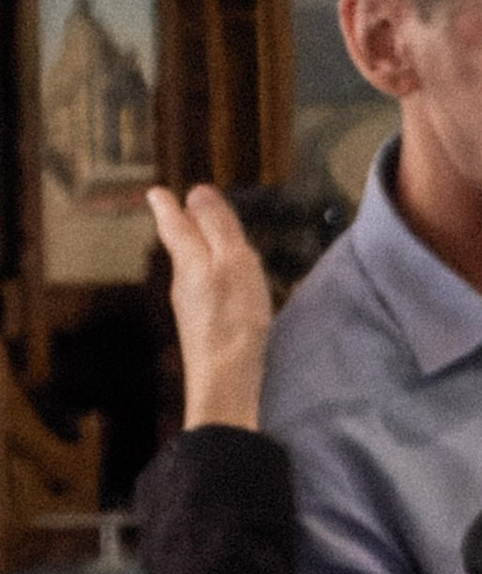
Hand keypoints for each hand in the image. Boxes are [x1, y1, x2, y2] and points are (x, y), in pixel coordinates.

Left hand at [146, 185, 272, 430]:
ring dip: (199, 252)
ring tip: (208, 242)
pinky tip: (224, 285)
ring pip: (193, 269)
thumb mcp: (233, 262)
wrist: (225, 380)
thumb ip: (217, 228)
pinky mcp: (204, 327)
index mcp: (190, 260)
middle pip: (181, 246)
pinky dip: (212, 277)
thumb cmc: (232, 319)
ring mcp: (191, 307)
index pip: (175, 225)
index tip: (156, 192)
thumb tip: (197, 192)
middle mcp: (184, 281)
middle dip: (182, 226)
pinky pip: (205, 291)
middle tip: (180, 210)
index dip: (167, 207)